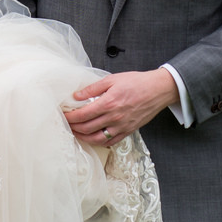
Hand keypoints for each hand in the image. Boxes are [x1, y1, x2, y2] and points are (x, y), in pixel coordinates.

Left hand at [63, 69, 177, 146]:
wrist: (158, 90)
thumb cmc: (137, 82)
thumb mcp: (112, 79)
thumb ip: (93, 88)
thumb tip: (77, 95)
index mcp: (109, 103)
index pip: (83, 115)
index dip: (70, 117)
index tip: (63, 115)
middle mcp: (114, 117)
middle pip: (87, 128)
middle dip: (73, 127)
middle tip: (66, 124)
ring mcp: (122, 126)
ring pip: (97, 139)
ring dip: (84, 138)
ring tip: (76, 133)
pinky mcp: (128, 131)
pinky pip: (111, 141)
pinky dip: (100, 142)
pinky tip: (93, 138)